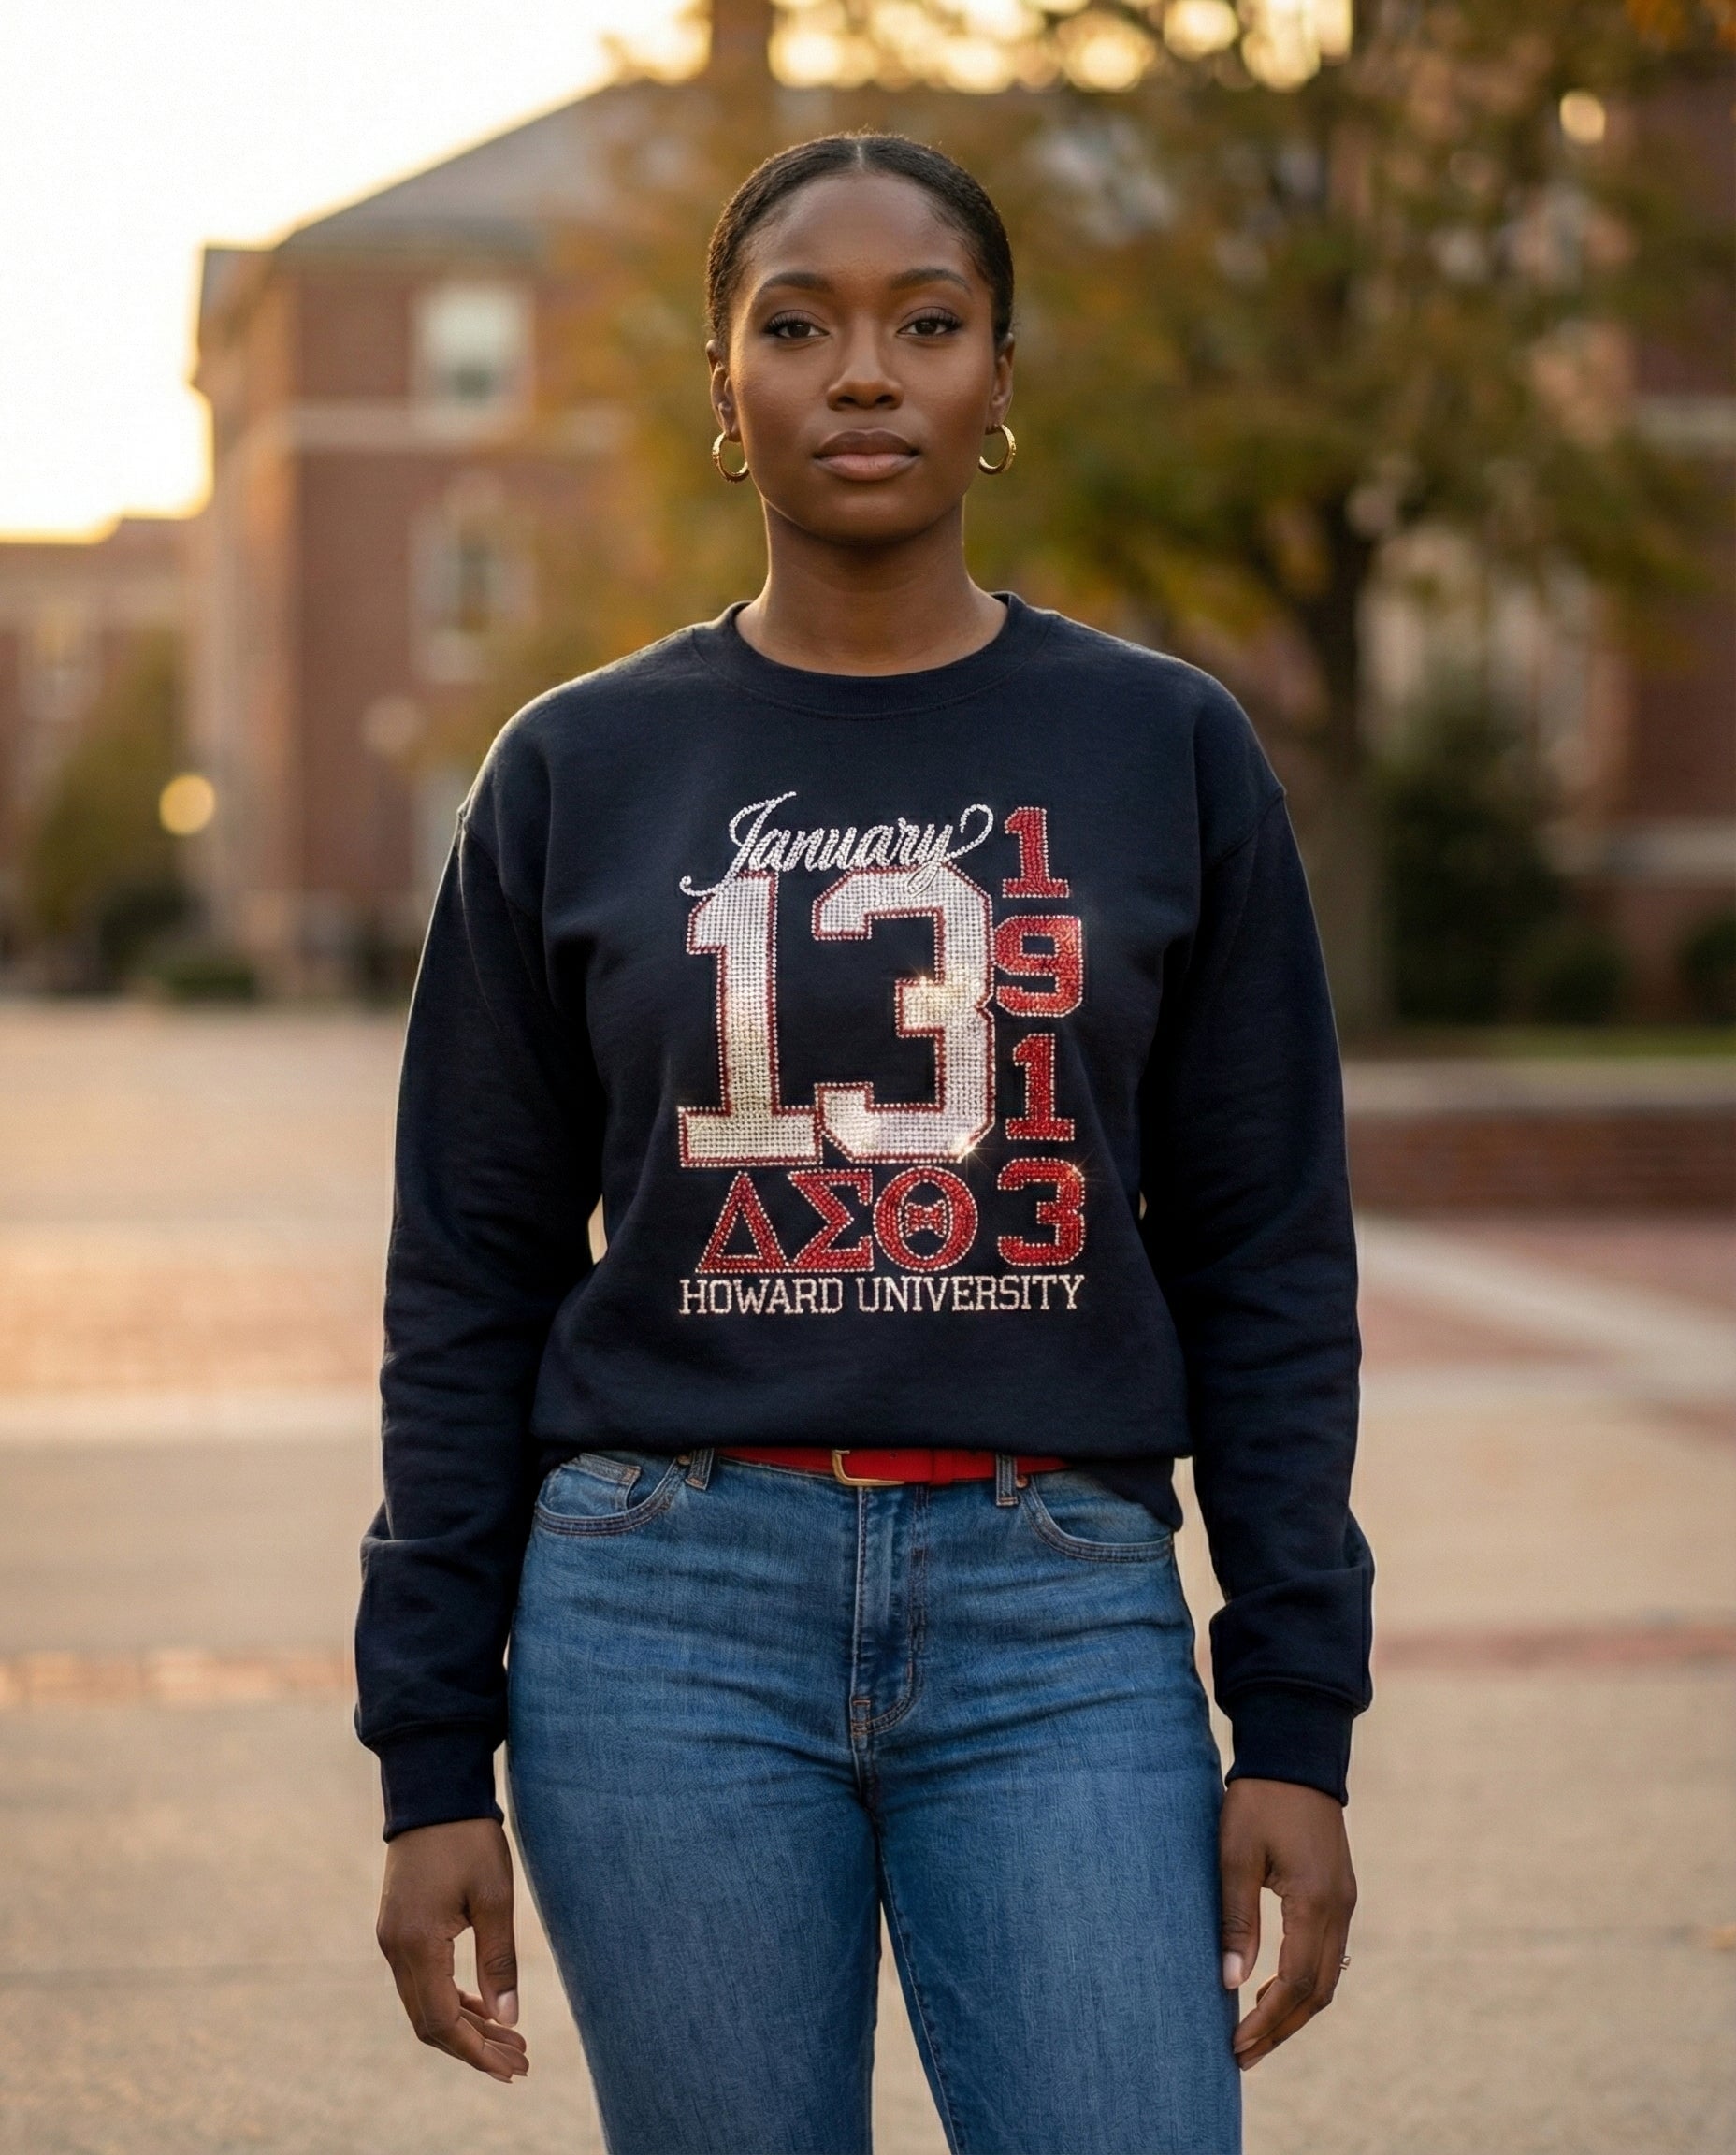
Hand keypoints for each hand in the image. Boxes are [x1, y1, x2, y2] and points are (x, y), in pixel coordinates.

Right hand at [376, 1818, 528, 2082]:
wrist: (433, 1792)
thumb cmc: (469, 1839)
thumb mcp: (495, 1897)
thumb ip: (499, 1961)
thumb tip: (508, 2018)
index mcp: (417, 1945)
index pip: (442, 2021)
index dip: (476, 2050)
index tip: (511, 2067)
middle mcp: (395, 1949)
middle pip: (430, 2021)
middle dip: (474, 2046)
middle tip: (519, 2061)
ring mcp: (392, 1939)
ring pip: (424, 2003)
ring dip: (465, 2025)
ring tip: (509, 2039)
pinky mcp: (398, 1928)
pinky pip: (421, 1981)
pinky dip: (451, 1999)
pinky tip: (483, 2006)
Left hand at [1219, 1777, 1355, 2070]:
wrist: (1296, 1752)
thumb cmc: (1259, 1799)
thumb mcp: (1236, 1854)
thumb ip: (1235, 1918)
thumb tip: (1229, 1983)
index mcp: (1315, 1901)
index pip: (1296, 1983)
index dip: (1267, 2020)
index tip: (1236, 2044)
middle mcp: (1340, 1908)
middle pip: (1317, 1991)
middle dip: (1281, 2027)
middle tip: (1244, 2055)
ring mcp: (1345, 1900)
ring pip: (1327, 1976)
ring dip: (1294, 2009)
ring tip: (1257, 2034)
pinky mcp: (1340, 1891)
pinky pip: (1329, 1952)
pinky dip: (1305, 1982)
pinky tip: (1276, 1990)